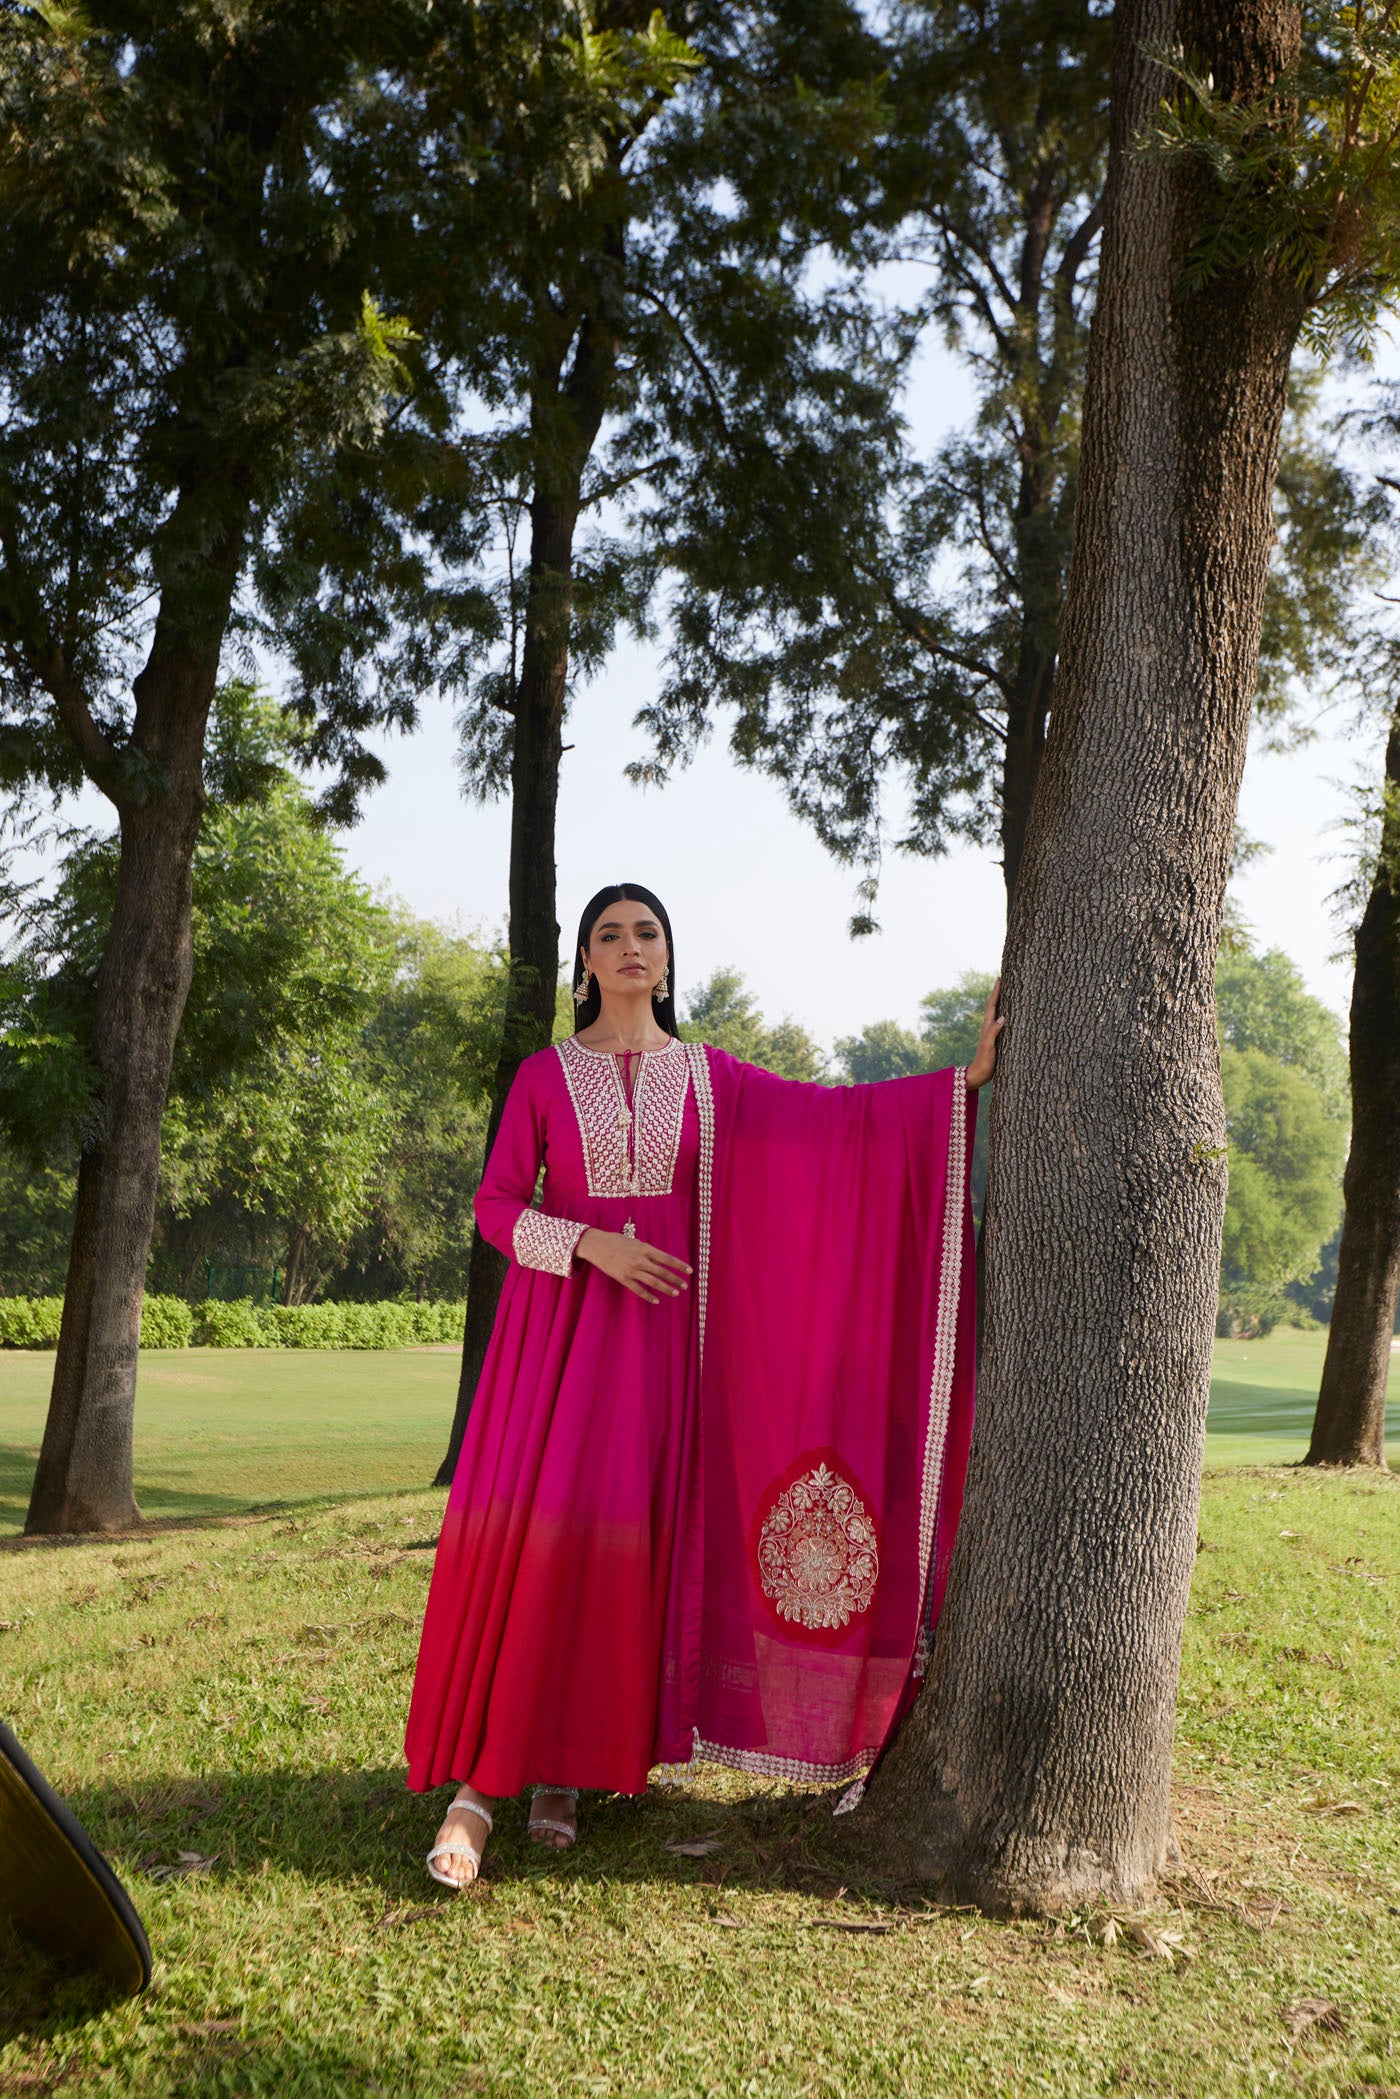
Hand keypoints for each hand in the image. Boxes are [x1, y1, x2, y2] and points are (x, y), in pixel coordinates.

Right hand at [576, 1229, 691, 1304]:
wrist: (596, 1245)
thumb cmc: (616, 1240)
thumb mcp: (635, 1241)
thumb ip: (647, 1250)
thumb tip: (658, 1259)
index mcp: (644, 1248)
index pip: (666, 1258)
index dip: (679, 1265)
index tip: (689, 1271)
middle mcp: (640, 1260)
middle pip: (662, 1272)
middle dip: (675, 1279)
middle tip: (684, 1286)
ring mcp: (631, 1270)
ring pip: (653, 1282)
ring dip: (666, 1288)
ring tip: (675, 1293)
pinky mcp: (623, 1279)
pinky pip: (638, 1289)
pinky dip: (648, 1296)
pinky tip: (656, 1300)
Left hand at [965, 976, 1004, 1090]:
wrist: (979, 1075)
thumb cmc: (984, 1061)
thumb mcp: (989, 1047)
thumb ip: (993, 1032)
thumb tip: (1003, 1017)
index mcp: (987, 1026)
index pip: (992, 1005)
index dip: (996, 992)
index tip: (999, 978)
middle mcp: (989, 1027)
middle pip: (994, 1005)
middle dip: (998, 992)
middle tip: (1002, 979)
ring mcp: (992, 1033)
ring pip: (997, 1012)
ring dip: (1001, 1001)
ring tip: (1007, 992)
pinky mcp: (996, 1039)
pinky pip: (1001, 1021)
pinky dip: (1005, 1013)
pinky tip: (1009, 1014)